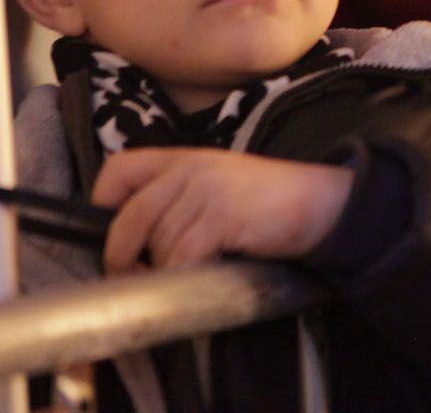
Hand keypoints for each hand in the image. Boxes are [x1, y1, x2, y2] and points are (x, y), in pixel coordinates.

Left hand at [91, 148, 355, 273]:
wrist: (323, 203)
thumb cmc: (270, 203)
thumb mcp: (218, 187)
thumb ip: (178, 199)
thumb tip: (133, 241)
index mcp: (184, 158)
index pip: (117, 170)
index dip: (103, 206)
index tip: (116, 238)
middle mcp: (190, 168)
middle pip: (130, 218)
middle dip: (124, 256)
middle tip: (137, 277)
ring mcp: (206, 190)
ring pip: (157, 243)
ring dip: (166, 269)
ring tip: (191, 270)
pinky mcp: (222, 216)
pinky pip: (182, 256)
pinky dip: (186, 274)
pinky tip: (206, 274)